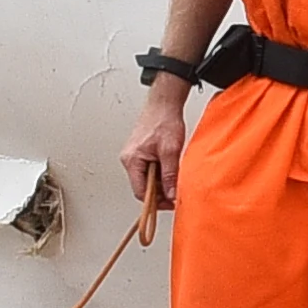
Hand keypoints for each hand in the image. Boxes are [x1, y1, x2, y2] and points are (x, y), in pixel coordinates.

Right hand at [119, 82, 191, 208]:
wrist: (164, 103)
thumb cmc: (164, 121)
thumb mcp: (170, 150)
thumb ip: (170, 174)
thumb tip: (171, 194)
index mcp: (132, 160)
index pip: (140, 191)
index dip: (156, 201)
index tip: (170, 204)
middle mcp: (130, 160)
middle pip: (143, 186)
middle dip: (161, 192)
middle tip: (176, 192)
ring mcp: (135, 156)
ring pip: (148, 178)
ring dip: (162, 182)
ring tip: (176, 177)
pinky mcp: (142, 153)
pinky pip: (150, 170)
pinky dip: (162, 173)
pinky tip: (172, 169)